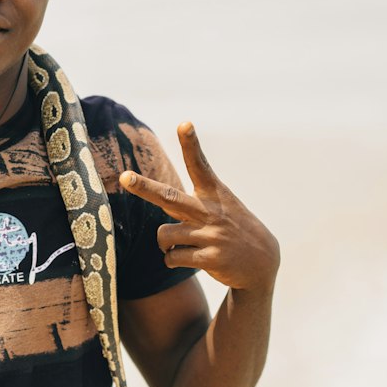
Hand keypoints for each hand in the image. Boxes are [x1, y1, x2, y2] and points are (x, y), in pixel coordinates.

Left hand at [120, 122, 278, 293]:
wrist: (262, 262)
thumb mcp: (220, 207)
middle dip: (144, 187)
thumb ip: (187, 204)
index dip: (191, 144)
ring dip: (165, 244)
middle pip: (168, 197)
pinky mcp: (210, 258)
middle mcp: (210, 211)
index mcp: (213, 194)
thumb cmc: (232, 230)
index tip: (185, 124)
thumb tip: (156, 211)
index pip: (199, 164)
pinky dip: (172, 259)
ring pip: (164, 235)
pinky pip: (172, 257)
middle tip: (124, 177)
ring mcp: (210, 235)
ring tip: (184, 245)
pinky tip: (190, 259)